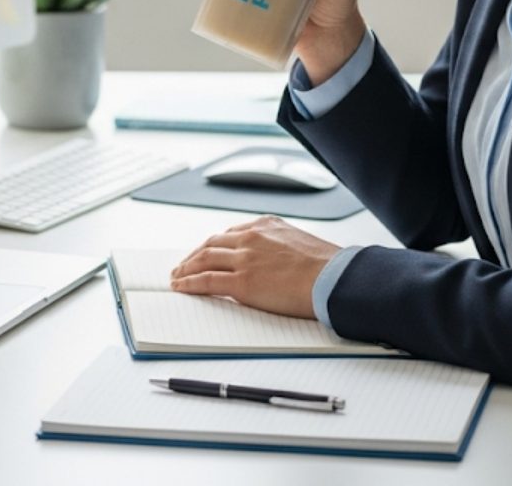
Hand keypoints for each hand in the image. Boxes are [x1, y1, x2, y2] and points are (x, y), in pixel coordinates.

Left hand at [169, 216, 341, 319]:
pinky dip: (189, 283)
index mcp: (268, 225)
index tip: (207, 251)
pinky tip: (181, 287)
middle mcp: (252, 236)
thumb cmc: (327, 267)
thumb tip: (279, 263)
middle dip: (195, 254)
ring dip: (186, 268)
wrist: (334, 277)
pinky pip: (205, 280)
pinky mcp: (241, 281)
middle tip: (184, 264)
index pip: (232, 233)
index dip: (214, 244)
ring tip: (177, 277)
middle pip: (212, 243)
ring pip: (204, 258)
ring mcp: (244, 258)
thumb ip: (282, 248)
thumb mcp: (302, 244)